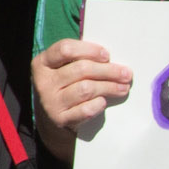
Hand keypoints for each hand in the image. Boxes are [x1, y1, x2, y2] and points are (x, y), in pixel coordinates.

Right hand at [32, 38, 133, 152]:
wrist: (52, 118)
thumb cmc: (65, 86)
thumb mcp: (64, 68)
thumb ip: (80, 59)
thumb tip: (111, 58)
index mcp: (42, 63)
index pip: (65, 49)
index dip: (89, 50)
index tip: (107, 55)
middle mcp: (43, 82)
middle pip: (81, 69)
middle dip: (108, 70)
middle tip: (126, 73)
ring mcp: (50, 101)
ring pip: (86, 89)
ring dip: (109, 87)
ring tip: (123, 87)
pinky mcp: (60, 119)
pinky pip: (85, 110)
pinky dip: (98, 104)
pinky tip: (105, 101)